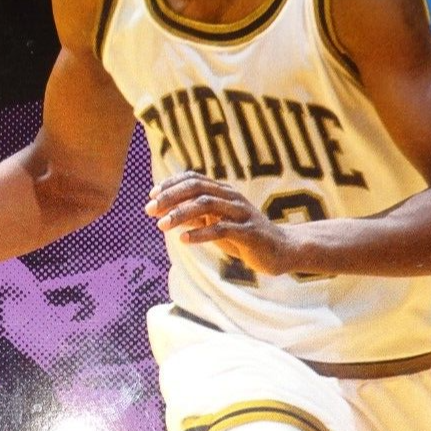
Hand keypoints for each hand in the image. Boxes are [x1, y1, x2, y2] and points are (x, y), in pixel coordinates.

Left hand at [145, 172, 296, 277]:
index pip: (193, 179)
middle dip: (170, 197)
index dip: (171, 184)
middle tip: (149, 209)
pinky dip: (200, 233)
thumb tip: (169, 212)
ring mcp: (241, 213)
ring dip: (181, 214)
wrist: (280, 251)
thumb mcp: (216, 224)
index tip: (151, 195)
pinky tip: (183, 239)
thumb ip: (196, 217)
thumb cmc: (245, 237)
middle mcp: (232, 197)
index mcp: (224, 192)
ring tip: (161, 225)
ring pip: (207, 205)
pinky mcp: (248, 232)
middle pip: (197, 188)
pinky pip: (221, 229)